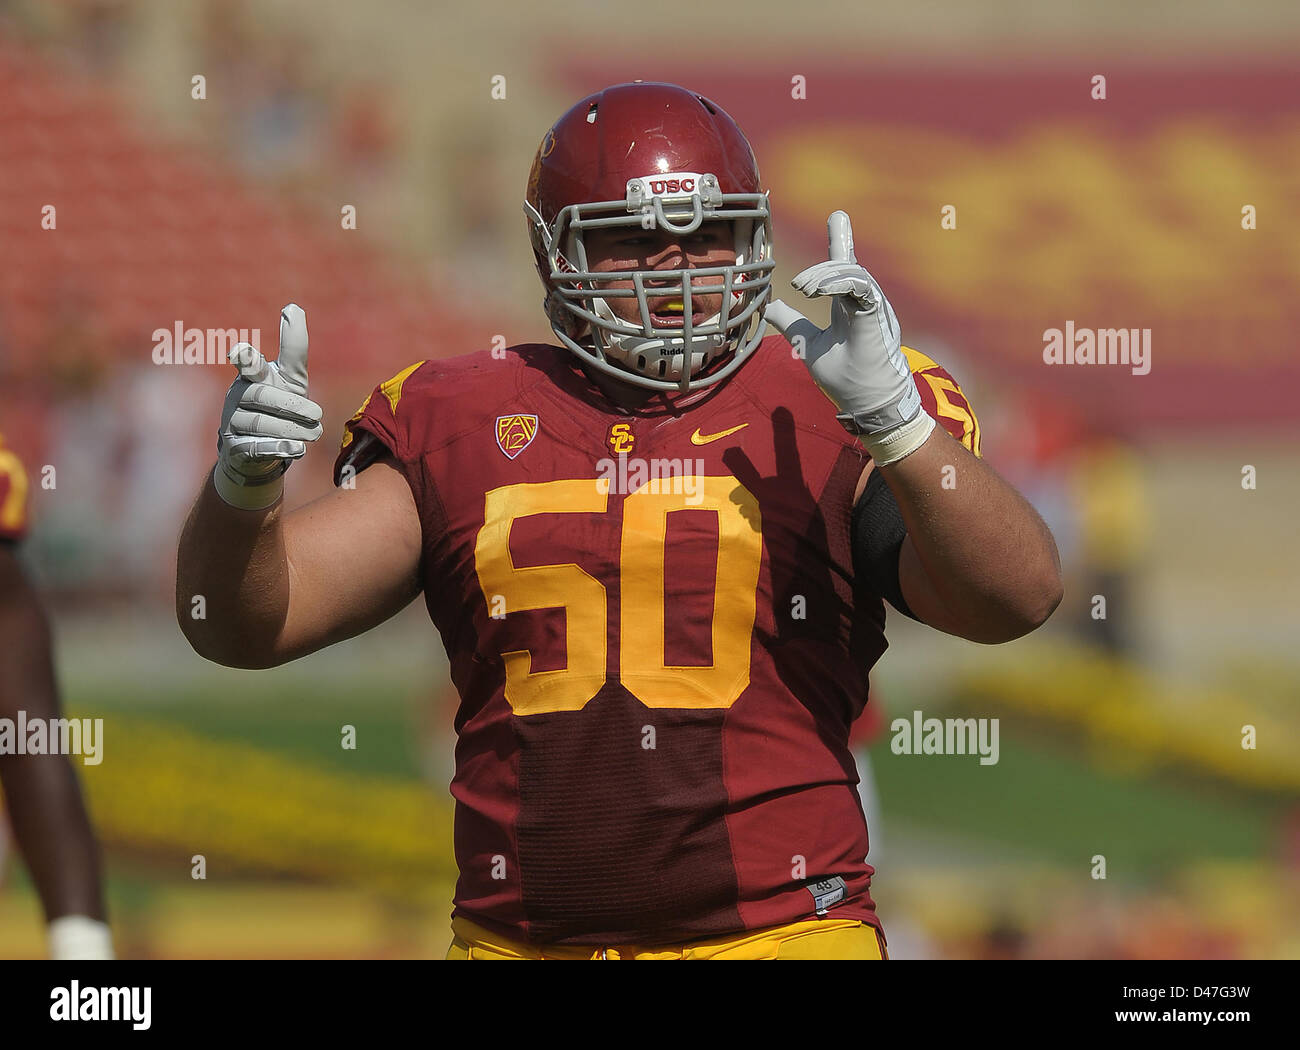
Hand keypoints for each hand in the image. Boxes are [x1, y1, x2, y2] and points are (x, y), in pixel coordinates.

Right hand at [213, 303, 322, 509]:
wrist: (258, 451)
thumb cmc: (279, 406)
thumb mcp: (290, 378)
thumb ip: (293, 348)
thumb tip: (294, 306)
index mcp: (253, 376)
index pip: (249, 363)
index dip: (246, 357)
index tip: (240, 352)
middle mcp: (239, 395)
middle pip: (263, 397)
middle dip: (292, 406)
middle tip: (317, 414)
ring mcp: (233, 421)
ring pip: (262, 424)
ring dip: (292, 429)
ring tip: (314, 433)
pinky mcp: (235, 447)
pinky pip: (255, 446)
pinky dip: (278, 447)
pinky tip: (297, 448)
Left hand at [764, 211, 932, 464]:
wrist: (867, 404)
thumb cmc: (846, 379)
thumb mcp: (808, 345)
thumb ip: (792, 323)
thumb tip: (769, 308)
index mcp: (851, 308)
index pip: (846, 269)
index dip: (841, 241)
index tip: (837, 216)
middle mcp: (865, 304)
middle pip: (849, 267)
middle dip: (827, 262)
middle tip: (800, 285)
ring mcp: (873, 310)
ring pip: (854, 274)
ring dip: (826, 276)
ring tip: (804, 289)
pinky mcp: (876, 318)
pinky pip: (862, 289)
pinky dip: (840, 284)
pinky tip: (818, 290)